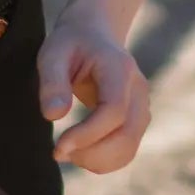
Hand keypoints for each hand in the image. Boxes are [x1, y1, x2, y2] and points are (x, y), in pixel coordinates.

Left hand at [37, 11, 150, 173]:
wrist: (94, 34)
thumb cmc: (70, 43)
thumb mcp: (53, 54)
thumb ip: (52, 82)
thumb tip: (53, 116)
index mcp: (119, 69)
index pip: (114, 110)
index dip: (88, 134)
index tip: (58, 147)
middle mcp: (138, 89)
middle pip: (127, 135)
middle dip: (91, 153)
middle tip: (58, 152)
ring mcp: (142, 106)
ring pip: (129, 148)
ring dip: (97, 161)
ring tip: (66, 151)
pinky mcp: (137, 120)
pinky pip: (127, 150)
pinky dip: (104, 160)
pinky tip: (79, 151)